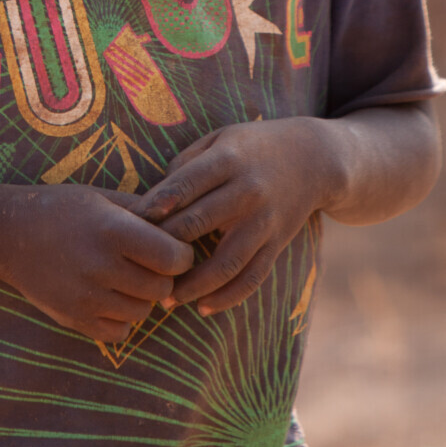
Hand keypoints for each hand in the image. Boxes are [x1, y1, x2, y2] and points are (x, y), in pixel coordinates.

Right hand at [0, 184, 193, 341]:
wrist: (8, 234)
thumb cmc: (61, 209)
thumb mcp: (102, 198)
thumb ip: (142, 212)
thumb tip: (181, 226)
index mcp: (113, 231)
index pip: (174, 258)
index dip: (180, 254)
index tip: (172, 248)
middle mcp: (102, 266)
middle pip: (162, 288)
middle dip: (162, 276)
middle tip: (147, 264)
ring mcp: (87, 297)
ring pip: (143, 312)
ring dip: (142, 298)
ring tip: (125, 278)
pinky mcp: (74, 319)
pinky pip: (119, 333)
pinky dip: (122, 320)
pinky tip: (110, 298)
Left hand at [136, 118, 330, 315]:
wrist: (313, 159)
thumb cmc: (253, 147)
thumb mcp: (220, 138)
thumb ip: (187, 162)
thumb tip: (156, 198)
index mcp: (228, 159)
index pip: (185, 184)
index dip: (156, 206)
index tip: (132, 225)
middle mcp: (247, 191)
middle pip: (199, 223)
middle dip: (165, 247)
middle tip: (137, 266)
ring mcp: (264, 221)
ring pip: (226, 262)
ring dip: (193, 285)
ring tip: (167, 300)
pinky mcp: (277, 244)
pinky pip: (252, 278)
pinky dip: (228, 297)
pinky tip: (203, 308)